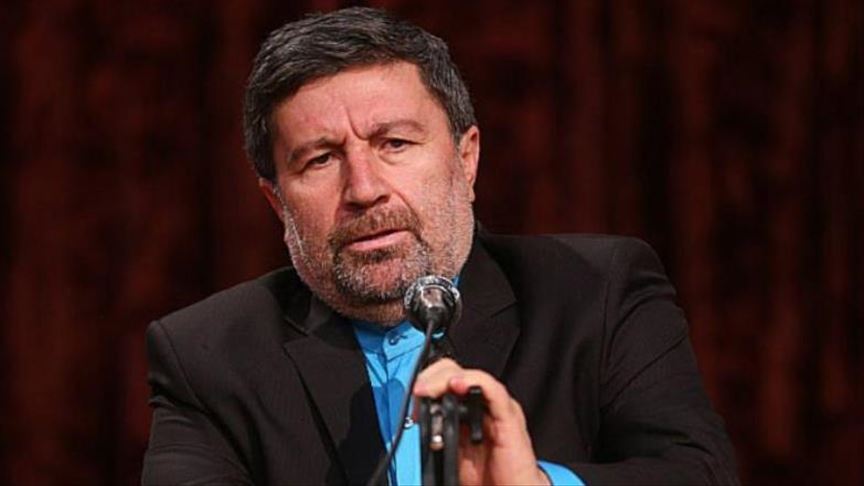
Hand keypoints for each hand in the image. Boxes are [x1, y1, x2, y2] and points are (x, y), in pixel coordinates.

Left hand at [413, 358, 549, 485]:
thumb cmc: (488, 478)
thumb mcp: (453, 452)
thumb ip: (440, 432)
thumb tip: (420, 421)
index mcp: (467, 410)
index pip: (444, 380)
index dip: (426, 384)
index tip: (413, 400)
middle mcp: (482, 404)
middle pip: (453, 372)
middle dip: (430, 378)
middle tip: (418, 395)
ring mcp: (497, 407)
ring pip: (469, 375)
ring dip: (444, 378)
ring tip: (428, 389)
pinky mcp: (509, 415)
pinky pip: (492, 389)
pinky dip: (472, 381)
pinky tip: (456, 385)